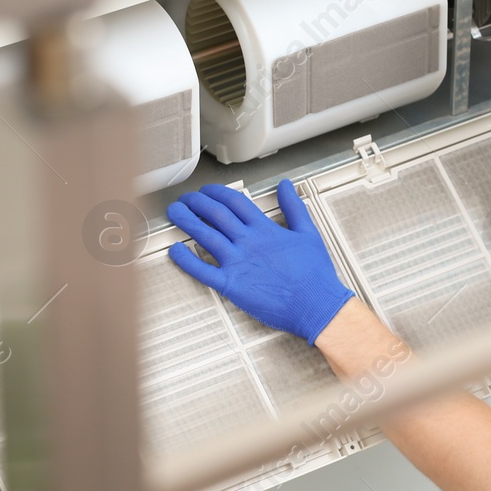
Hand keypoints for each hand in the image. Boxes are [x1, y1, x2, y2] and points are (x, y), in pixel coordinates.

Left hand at [167, 179, 355, 345]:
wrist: (316, 304)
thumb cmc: (314, 275)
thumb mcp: (308, 232)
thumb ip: (293, 206)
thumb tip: (286, 186)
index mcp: (265, 229)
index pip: (234, 202)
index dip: (216, 193)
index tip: (206, 191)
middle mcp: (248, 242)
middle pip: (215, 214)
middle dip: (196, 202)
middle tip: (186, 199)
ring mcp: (238, 263)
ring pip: (205, 235)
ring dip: (187, 221)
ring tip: (175, 213)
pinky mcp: (232, 285)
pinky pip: (203, 270)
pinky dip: (186, 260)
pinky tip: (175, 251)